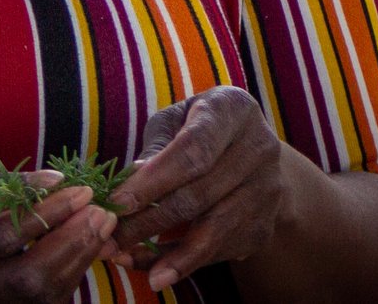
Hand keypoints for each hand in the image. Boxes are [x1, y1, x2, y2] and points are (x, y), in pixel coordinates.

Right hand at [0, 166, 116, 303]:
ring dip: (77, 260)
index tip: (81, 189)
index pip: (1, 241)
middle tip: (102, 210)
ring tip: (100, 223)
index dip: (47, 216)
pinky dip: (66, 277)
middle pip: (27, 281)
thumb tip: (54, 181)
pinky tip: (80, 246)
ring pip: (38, 299)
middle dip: (72, 244)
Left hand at [109, 87, 285, 293]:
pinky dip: (184, 263)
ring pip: (213, 230)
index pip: (195, 149)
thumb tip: (130, 183)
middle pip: (200, 194)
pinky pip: (220, 251)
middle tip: (109, 241)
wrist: (250, 151)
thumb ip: (154, 148)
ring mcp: (268, 189)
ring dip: (166, 254)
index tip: (117, 203)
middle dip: (148, 222)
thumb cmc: (198, 129)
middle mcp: (260, 147)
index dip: (155, 180)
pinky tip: (154, 268)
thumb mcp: (174, 122)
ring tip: (127, 263)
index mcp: (233, 110)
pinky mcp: (265, 224)